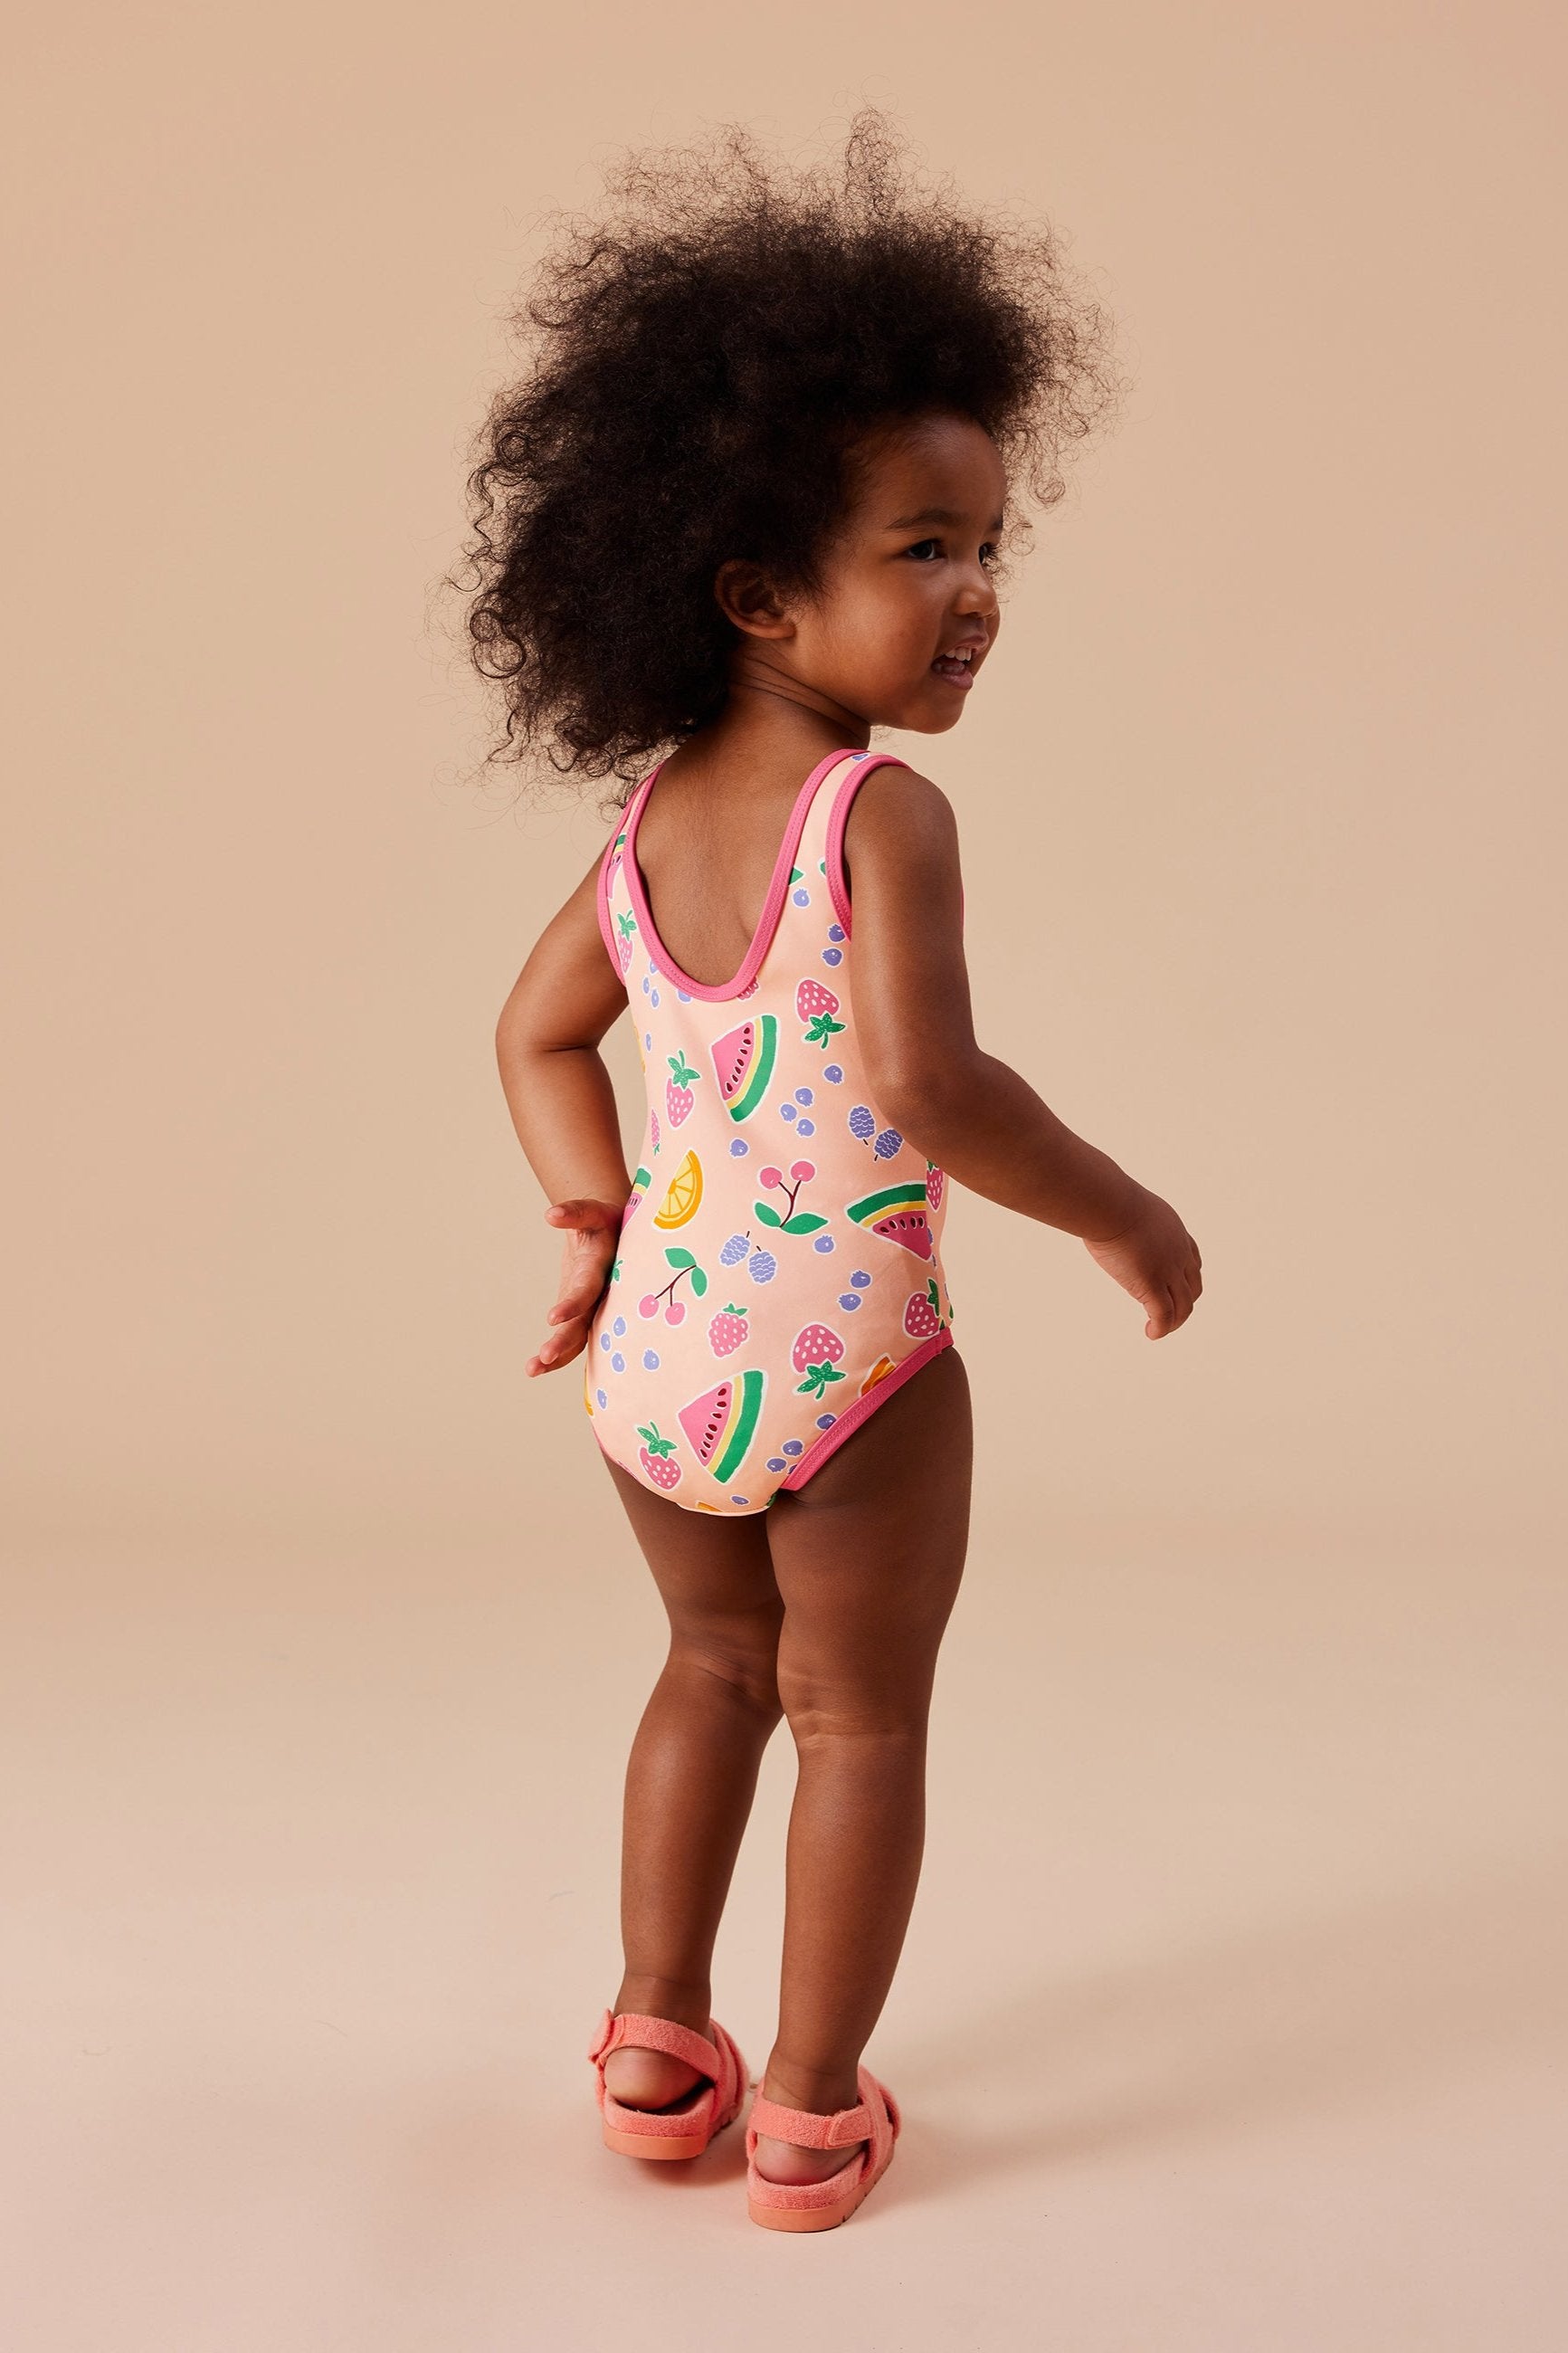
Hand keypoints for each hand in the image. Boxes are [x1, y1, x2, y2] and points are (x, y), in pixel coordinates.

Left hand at [526, 1196, 623, 1375]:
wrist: (617, 1232)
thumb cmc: (607, 1219)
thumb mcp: (594, 1211)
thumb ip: (576, 1214)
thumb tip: (551, 1215)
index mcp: (604, 1270)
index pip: (588, 1290)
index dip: (574, 1304)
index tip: (553, 1318)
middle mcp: (603, 1295)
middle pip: (584, 1323)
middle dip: (564, 1342)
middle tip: (544, 1357)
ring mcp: (595, 1308)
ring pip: (580, 1337)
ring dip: (558, 1356)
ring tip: (532, 1370)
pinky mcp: (586, 1313)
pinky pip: (575, 1337)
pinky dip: (560, 1353)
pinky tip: (537, 1368)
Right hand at [1083, 1190, 1202, 1337]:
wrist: (1109, 1205)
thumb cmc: (1106, 1200)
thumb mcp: (1126, 1205)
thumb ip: (1123, 1217)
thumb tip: (1103, 1214)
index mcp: (1175, 1232)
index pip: (1193, 1260)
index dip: (1187, 1279)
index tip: (1175, 1288)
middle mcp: (1178, 1253)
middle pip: (1193, 1287)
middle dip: (1183, 1304)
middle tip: (1169, 1315)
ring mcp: (1168, 1271)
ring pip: (1183, 1307)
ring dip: (1173, 1322)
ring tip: (1159, 1329)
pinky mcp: (1152, 1285)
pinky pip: (1164, 1316)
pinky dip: (1161, 1329)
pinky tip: (1151, 1333)